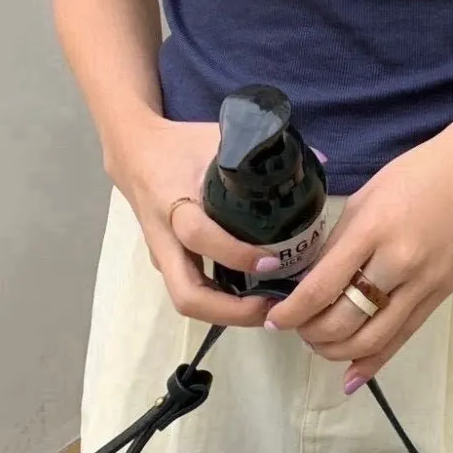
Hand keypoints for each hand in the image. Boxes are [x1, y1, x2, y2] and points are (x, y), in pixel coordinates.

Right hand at [108, 117, 278, 328]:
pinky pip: (191, 291)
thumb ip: (263, 149)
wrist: (134, 154)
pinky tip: (253, 298)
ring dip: (227, 314)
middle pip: (186, 294)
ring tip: (269, 309)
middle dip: (231, 310)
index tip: (272, 261)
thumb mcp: (218, 137)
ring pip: (186, 301)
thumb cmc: (180, 145)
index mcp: (174, 201)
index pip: (200, 236)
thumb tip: (319, 160)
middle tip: (272, 306)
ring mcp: (163, 256)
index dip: (236, 254)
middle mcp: (164, 238)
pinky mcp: (167, 263)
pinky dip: (220, 302)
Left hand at [264, 98, 452, 390]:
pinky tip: (351, 376)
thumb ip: (338, 243)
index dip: (292, 311)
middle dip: (310, 334)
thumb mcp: (365, 199)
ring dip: (336, 351)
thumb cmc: (416, 174)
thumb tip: (309, 283)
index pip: (323, 286)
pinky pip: (402, 337)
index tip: (273, 319)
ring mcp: (424, 283)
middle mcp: (399, 262)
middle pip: (345, 321)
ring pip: (372, 339)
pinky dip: (373, 362)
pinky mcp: (441, 295)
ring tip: (319, 343)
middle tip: (295, 327)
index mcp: (373, 230)